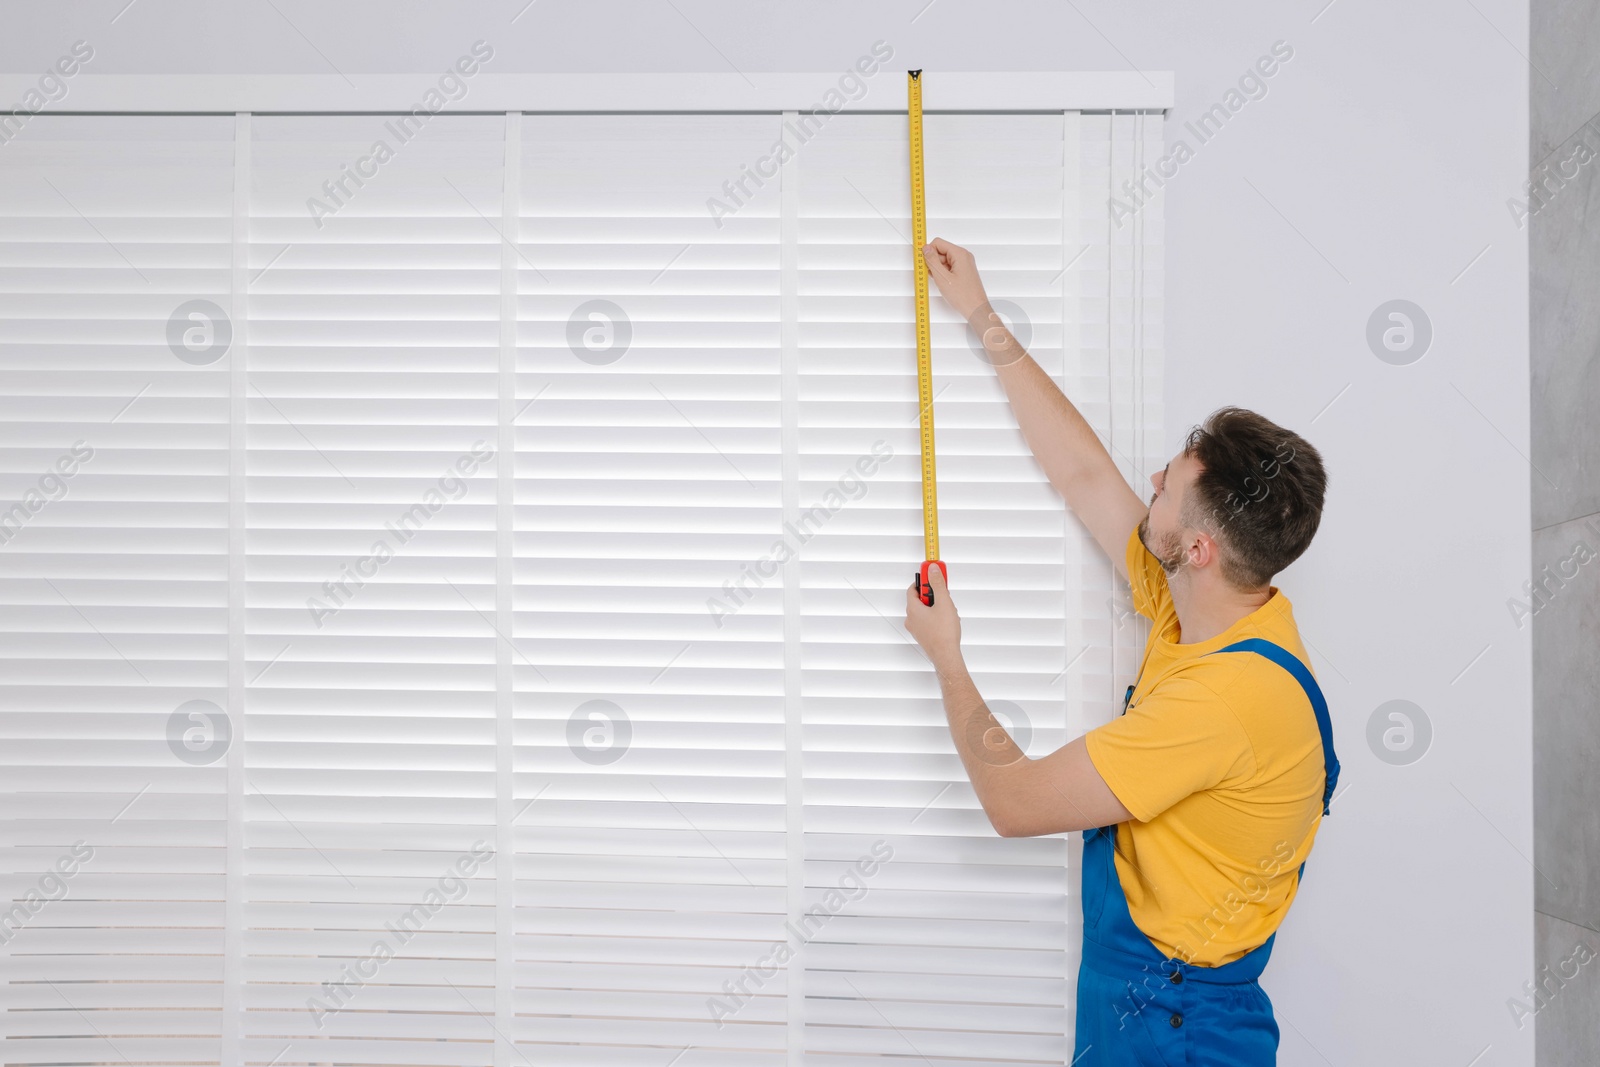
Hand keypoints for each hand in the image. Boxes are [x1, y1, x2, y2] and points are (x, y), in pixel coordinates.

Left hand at [904, 564, 962, 670]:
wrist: (946, 655)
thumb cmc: (944, 633)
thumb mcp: (944, 602)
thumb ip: (938, 584)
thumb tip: (933, 570)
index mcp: (913, 609)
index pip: (913, 588)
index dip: (923, 580)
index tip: (932, 574)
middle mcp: (911, 619)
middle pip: (920, 599)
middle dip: (934, 594)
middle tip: (944, 592)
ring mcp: (916, 628)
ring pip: (926, 610)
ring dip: (937, 606)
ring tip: (949, 610)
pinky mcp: (923, 635)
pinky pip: (928, 620)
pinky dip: (937, 616)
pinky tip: (948, 620)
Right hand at [923, 238, 1021, 365]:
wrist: (976, 309)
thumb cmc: (963, 296)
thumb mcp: (942, 277)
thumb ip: (932, 261)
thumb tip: (925, 249)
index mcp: (960, 254)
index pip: (938, 243)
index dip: (928, 252)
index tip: (923, 263)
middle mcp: (963, 256)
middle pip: (941, 251)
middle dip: (933, 262)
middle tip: (932, 275)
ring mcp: (964, 264)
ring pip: (944, 260)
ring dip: (937, 269)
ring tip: (940, 282)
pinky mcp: (964, 271)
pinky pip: (949, 267)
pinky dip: (943, 273)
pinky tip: (943, 283)